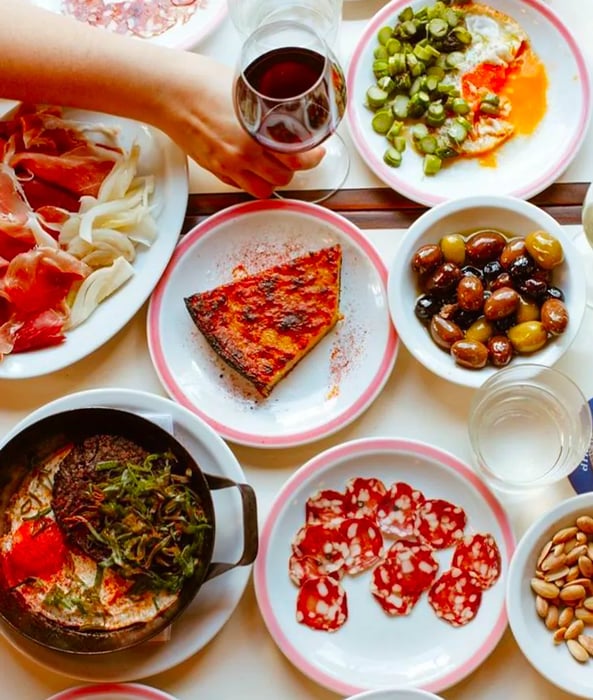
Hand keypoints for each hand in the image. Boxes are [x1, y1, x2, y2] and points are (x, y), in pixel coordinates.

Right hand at [153, 54, 324, 197]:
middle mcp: (241, 156)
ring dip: (271, 180)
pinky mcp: (213, 170)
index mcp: (254, 135)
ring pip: (262, 190)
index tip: (317, 152)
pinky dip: (250, 180)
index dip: (312, 158)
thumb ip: (266, 107)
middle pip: (282, 179)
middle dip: (292, 169)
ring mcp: (226, 166)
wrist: (166, 92)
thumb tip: (284, 111)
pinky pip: (240, 186)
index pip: (297, 159)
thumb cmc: (200, 81)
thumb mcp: (245, 89)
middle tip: (295, 156)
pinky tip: (250, 165)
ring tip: (273, 165)